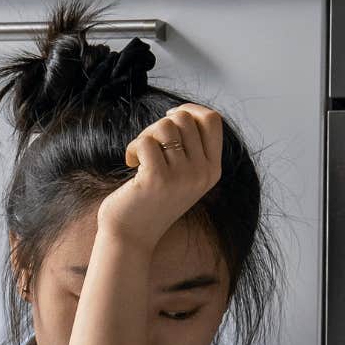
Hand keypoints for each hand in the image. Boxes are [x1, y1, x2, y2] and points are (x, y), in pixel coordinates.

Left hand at [95, 103, 223, 252]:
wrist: (132, 235)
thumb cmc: (151, 200)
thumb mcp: (182, 175)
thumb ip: (190, 148)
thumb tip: (182, 111)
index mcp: (212, 170)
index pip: (213, 120)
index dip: (190, 109)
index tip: (169, 117)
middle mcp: (202, 173)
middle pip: (185, 118)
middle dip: (160, 125)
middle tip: (148, 146)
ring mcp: (182, 177)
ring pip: (165, 126)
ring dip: (146, 135)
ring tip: (140, 156)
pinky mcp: (158, 179)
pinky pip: (145, 142)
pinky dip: (133, 148)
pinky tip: (131, 164)